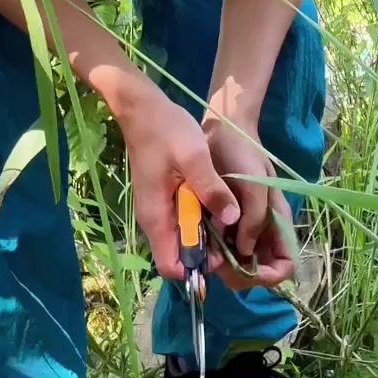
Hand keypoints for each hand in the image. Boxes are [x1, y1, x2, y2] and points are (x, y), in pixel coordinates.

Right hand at [115, 78, 238, 279]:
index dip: (197, 269)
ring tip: (232, 221)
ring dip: (206, 236)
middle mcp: (155, 221)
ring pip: (183, 239)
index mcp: (157, 218)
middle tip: (235, 238)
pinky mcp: (164, 199)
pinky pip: (183, 222)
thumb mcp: (194, 157)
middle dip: (207, 254)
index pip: (171, 268)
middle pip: (180, 256)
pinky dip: (201, 220)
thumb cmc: (165, 131)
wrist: (142, 108)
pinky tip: (220, 205)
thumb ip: (211, 189)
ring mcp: (158, 210)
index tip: (223, 254)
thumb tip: (233, 219)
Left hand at [202, 116, 295, 290]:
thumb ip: (256, 219)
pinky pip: (221, 248)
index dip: (269, 275)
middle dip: (242, 275)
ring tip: (208, 256)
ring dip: (225, 266)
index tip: (247, 271)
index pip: (284, 265)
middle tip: (219, 266)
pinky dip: (213, 253)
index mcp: (278, 223)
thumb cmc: (244, 154)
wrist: (222, 130)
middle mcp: (262, 231)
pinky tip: (201, 245)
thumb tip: (244, 251)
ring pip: (239, 263)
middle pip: (260, 271)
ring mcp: (242, 228)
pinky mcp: (223, 222)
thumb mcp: (255, 184)